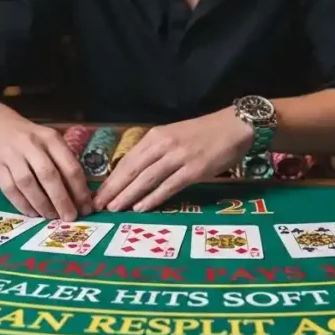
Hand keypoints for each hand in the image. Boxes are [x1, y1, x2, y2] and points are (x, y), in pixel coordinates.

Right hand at [0, 111, 91, 220]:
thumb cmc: (30, 138)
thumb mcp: (49, 141)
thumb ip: (63, 162)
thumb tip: (80, 194)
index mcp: (50, 138)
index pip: (70, 166)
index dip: (80, 190)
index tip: (86, 207)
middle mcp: (31, 145)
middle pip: (49, 176)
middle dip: (62, 200)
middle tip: (70, 217)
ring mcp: (12, 155)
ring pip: (28, 184)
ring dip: (42, 204)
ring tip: (51, 216)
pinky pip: (10, 189)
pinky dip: (23, 204)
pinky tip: (32, 213)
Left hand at [93, 109, 254, 213]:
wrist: (235, 126)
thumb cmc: (205, 133)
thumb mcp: (175, 136)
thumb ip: (156, 152)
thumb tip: (135, 175)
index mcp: (156, 136)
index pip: (128, 160)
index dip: (112, 179)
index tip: (98, 194)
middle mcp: (164, 145)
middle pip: (133, 170)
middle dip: (114, 189)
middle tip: (99, 206)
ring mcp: (179, 157)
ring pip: (147, 178)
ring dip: (129, 195)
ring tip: (114, 209)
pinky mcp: (195, 169)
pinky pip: (169, 186)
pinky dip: (153, 198)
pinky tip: (141, 208)